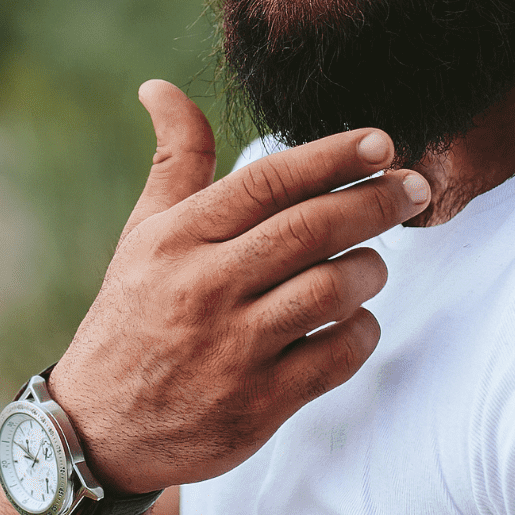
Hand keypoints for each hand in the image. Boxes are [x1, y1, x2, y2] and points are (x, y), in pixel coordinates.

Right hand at [48, 80, 428, 494]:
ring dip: (370, 268)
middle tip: (414, 189)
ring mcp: (233, 349)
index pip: (267, 182)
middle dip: (375, 202)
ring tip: (372, 262)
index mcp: (178, 240)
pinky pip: (337, 356)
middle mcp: (204, 289)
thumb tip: (160, 86)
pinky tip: (356, 319)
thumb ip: (174, 163)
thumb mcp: (143, 235)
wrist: (100, 428)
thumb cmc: (133, 315)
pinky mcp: (259, 405)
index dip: (331, 156)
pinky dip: (362, 331)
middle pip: (310, 230)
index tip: (381, 142)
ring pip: (331, 290)